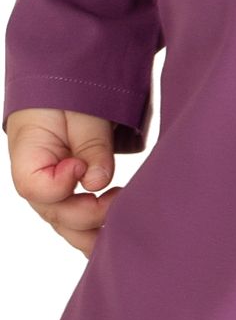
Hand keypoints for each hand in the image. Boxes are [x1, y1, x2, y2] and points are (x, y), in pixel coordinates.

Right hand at [6, 108, 122, 258]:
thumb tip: (98, 183)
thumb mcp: (83, 112)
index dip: (62, 184)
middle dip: (88, 215)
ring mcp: (51, 190)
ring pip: (67, 225)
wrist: (66, 85)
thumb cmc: (71, 93)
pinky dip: (95, 229)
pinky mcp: (68, 192)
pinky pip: (77, 219)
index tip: (80, 164)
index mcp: (28, 154)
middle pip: (54, 214)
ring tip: (124, 224)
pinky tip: (116, 233)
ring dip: (94, 232)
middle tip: (118, 198)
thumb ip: (91, 145)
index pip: (36, 188)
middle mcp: (35, 179)